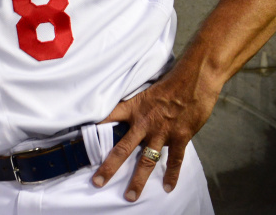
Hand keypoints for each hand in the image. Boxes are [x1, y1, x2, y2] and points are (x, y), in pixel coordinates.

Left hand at [91, 69, 218, 201]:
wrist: (195, 79)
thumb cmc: (172, 81)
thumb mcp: (148, 90)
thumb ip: (139, 105)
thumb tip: (131, 113)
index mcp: (135, 108)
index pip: (109, 117)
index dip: (95, 126)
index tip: (80, 138)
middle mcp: (145, 122)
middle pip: (122, 148)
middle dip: (109, 167)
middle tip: (98, 182)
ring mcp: (162, 132)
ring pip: (146, 161)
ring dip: (137, 180)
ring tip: (129, 196)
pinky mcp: (180, 137)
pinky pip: (174, 160)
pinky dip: (172, 174)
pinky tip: (168, 187)